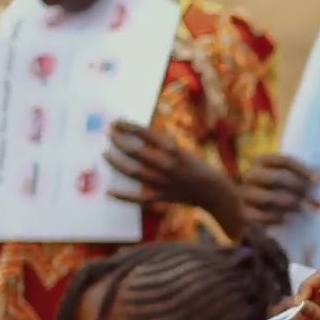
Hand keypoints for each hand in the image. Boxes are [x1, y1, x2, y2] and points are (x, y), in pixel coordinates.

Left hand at [104, 120, 230, 208]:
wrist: (213, 192)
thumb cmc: (197, 167)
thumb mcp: (183, 151)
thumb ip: (163, 146)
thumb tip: (139, 138)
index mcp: (174, 150)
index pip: (146, 134)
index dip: (129, 127)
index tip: (116, 122)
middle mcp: (167, 165)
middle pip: (136, 152)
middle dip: (119, 142)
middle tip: (109, 135)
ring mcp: (163, 183)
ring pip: (133, 172)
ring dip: (117, 163)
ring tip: (106, 154)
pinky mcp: (161, 198)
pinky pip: (138, 198)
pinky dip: (123, 196)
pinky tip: (109, 191)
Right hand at [239, 154, 319, 225]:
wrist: (247, 207)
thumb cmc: (273, 190)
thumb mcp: (284, 177)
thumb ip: (303, 175)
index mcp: (262, 161)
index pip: (285, 161)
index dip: (304, 169)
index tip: (319, 180)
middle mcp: (251, 175)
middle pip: (279, 178)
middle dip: (300, 187)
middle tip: (314, 197)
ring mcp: (245, 194)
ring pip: (274, 198)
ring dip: (293, 204)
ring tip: (304, 208)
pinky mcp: (245, 214)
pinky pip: (266, 216)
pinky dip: (280, 218)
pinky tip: (288, 218)